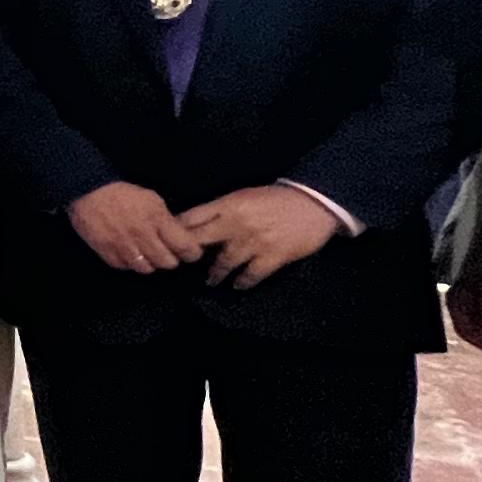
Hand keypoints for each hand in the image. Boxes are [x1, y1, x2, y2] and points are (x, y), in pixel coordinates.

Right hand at [67, 181, 203, 272]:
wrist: (88, 192)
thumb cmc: (123, 193)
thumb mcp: (151, 199)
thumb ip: (166, 220)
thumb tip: (179, 237)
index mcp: (157, 219)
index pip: (184, 246)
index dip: (192, 253)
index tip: (192, 252)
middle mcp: (142, 236)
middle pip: (168, 262)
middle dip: (172, 259)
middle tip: (168, 252)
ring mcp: (124, 247)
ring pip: (147, 269)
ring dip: (151, 263)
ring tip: (148, 254)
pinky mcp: (108, 253)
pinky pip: (126, 267)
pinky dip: (131, 263)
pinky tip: (130, 253)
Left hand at [179, 184, 343, 289]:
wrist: (314, 203)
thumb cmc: (276, 198)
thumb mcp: (243, 196)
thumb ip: (221, 210)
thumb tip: (195, 223)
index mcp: (228, 204)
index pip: (191, 217)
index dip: (176, 231)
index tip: (166, 241)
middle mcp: (236, 223)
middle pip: (200, 241)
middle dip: (189, 255)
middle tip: (182, 266)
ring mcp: (254, 242)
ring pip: (224, 262)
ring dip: (215, 273)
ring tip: (210, 281)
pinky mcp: (273, 256)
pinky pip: (252, 274)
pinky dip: (243, 282)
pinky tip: (238, 285)